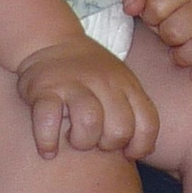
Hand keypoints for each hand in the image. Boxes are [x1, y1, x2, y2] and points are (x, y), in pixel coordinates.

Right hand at [14, 37, 159, 158]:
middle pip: (120, 129)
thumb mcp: (120, 84)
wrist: (50, 41)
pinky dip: (48, 141)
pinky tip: (49, 149)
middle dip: (107, 146)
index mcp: (126, 84)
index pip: (148, 124)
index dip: (140, 147)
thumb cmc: (90, 75)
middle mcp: (104, 82)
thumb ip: (135, 111)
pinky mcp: (44, 88)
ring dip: (81, 141)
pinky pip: (48, 120)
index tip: (125, 151)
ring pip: (89, 123)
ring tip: (73, 139)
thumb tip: (146, 150)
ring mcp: (73, 83)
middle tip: (94, 140)